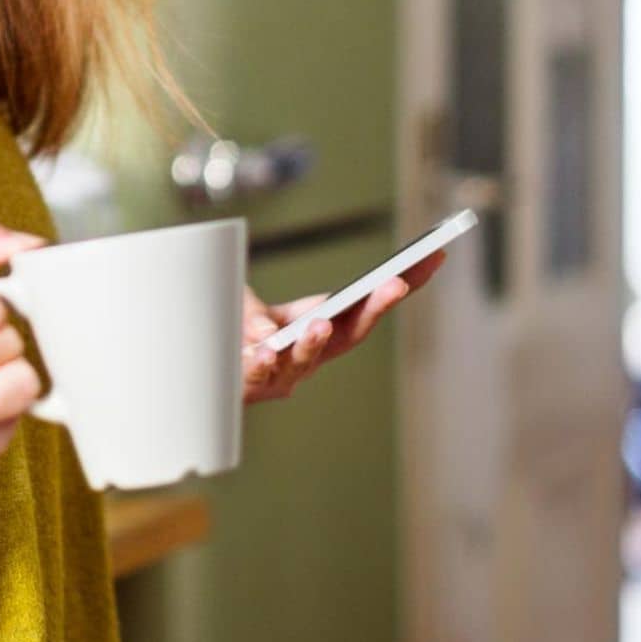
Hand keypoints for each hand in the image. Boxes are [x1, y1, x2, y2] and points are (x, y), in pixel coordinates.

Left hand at [239, 249, 448, 403]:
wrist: (207, 368)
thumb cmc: (238, 331)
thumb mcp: (252, 309)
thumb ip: (257, 315)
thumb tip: (266, 335)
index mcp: (325, 328)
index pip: (368, 305)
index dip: (402, 284)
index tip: (433, 256)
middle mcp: (314, 355)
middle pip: (351, 333)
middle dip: (376, 308)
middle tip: (396, 283)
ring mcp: (286, 374)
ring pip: (306, 358)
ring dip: (316, 340)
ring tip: (321, 323)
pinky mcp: (253, 386)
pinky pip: (259, 372)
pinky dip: (262, 358)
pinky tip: (262, 347)